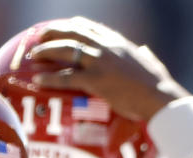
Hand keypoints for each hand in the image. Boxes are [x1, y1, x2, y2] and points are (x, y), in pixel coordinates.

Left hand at [29, 16, 190, 121]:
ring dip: (46, 51)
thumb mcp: (152, 62)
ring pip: (65, 50)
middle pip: (72, 33)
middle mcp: (106, 48)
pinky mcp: (96, 81)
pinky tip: (38, 78)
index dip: (73, 26)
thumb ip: (145, 54)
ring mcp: (100, 63)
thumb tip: (145, 51)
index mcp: (118, 43)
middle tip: (39, 38)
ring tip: (33, 55)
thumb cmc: (159, 84)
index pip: (90, 27)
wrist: (159, 98)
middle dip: (52, 33)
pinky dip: (50, 77)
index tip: (63, 27)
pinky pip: (67, 77)